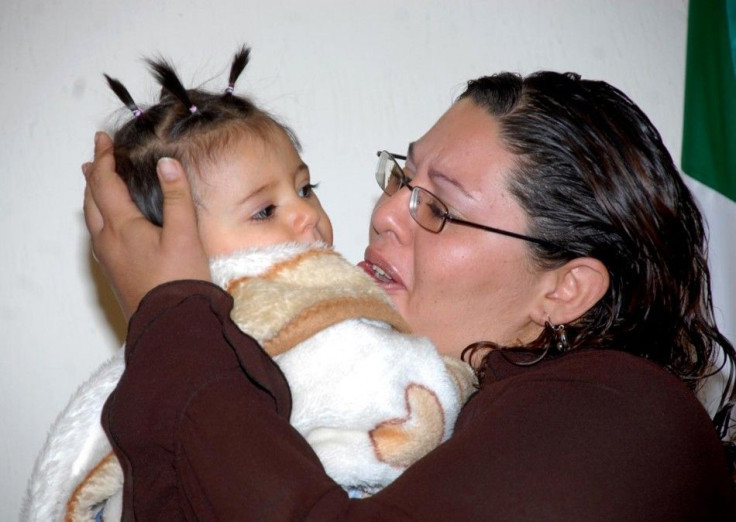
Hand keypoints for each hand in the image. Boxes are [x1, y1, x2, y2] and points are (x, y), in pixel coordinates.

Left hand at [83, 132, 209, 319]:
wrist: (172, 325)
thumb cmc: (180, 280)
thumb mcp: (186, 234)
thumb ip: (177, 197)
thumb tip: (167, 162)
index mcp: (122, 227)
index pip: (106, 184)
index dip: (105, 159)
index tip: (104, 140)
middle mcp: (108, 241)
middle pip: (92, 201)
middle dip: (95, 176)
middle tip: (97, 158)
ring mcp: (109, 259)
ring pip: (92, 219)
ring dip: (93, 196)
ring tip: (96, 184)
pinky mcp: (116, 273)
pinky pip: (99, 235)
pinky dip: (99, 216)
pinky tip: (110, 224)